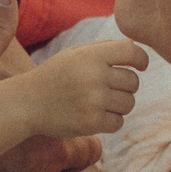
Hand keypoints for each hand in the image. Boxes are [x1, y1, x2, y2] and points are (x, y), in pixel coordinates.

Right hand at [13, 41, 143, 138]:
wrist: (28, 102)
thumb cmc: (57, 75)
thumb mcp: (76, 53)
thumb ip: (105, 49)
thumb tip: (137, 51)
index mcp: (91, 56)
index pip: (132, 53)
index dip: (142, 60)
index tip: (140, 66)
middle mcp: (94, 77)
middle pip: (133, 82)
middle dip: (125, 86)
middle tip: (107, 88)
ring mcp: (93, 101)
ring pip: (128, 104)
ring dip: (119, 105)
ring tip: (100, 102)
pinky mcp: (91, 123)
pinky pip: (118, 122)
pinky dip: (111, 121)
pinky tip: (95, 115)